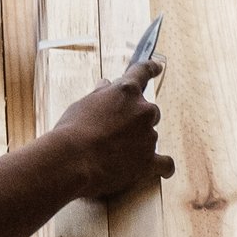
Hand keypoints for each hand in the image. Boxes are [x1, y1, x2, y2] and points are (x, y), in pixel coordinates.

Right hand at [51, 62, 173, 199]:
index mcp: (126, 91)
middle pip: (148, 112)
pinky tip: (158, 170)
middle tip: (115, 132)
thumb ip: (99, 94)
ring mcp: (148, 136)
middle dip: (135, 120)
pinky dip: (161, 167)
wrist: (72, 161)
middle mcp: (143, 110)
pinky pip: (165, 164)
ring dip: (137, 144)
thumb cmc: (72, 130)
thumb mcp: (82, 105)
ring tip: (114, 156)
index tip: (157, 66)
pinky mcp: (149, 161)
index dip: (150, 68)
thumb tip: (106, 84)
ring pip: (150, 137)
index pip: (141, 72)